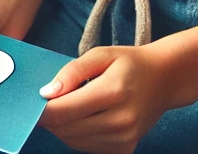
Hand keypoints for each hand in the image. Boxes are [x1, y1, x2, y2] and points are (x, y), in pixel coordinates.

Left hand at [37, 45, 174, 153]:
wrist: (164, 80)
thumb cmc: (130, 63)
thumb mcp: (101, 54)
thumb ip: (73, 71)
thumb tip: (47, 92)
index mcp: (113, 92)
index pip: (64, 110)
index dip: (43, 109)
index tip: (33, 100)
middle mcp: (119, 121)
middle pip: (66, 129)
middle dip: (51, 117)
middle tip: (47, 101)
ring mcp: (124, 140)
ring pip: (74, 141)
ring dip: (63, 126)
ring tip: (68, 106)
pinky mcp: (124, 150)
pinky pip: (87, 147)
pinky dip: (77, 135)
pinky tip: (82, 117)